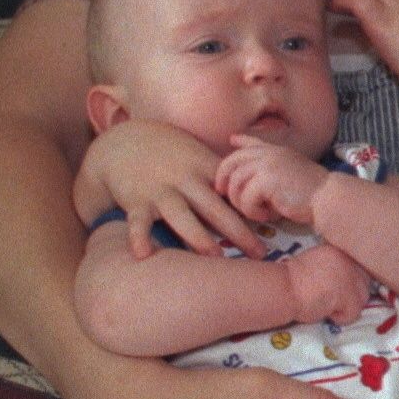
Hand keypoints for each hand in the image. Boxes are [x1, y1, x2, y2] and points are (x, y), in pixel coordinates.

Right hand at [84, 119, 262, 257]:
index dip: (254, 207)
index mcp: (205, 169)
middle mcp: (185, 180)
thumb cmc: (172, 154)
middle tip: (259, 253)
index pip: (234, 191)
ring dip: (198, 236)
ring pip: (181, 216)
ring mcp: (160, 191)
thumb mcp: (200, 157)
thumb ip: (224, 179)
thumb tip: (258, 204)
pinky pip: (137, 222)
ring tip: (215, 256)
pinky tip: (143, 254)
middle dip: (238, 230)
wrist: (125, 142)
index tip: (273, 225)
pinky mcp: (136, 201)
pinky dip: (138, 237)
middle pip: (214, 207)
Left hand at [213, 139, 332, 228]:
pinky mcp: (265, 181)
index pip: (252, 142)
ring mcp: (266, 166)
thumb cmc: (312, 191)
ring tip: (257, 211)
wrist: (327, 197)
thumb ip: (273, 166)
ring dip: (241, 203)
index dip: (239, 142)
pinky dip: (253, 212)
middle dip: (224, 179)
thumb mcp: (291, 170)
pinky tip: (268, 215)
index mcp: (276, 151)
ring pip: (235, 184)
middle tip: (224, 193)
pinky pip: (245, 199)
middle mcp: (268, 154)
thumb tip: (258, 169)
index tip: (232, 140)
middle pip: (232, 162)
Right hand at [279, 241, 375, 326]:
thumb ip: (333, 267)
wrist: (283, 288)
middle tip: (332, 299)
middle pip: (364, 282)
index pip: (358, 267)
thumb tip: (343, 281)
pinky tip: (324, 310)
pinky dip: (340, 317)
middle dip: (351, 294)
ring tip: (326, 304)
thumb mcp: (316, 263)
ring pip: (362, 298)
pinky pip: (353, 313)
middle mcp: (349, 260)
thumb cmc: (291, 280)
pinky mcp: (349, 295)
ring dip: (346, 306)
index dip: (350, 281)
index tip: (337, 289)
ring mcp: (351, 277)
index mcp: (339, 250)